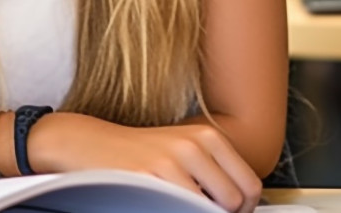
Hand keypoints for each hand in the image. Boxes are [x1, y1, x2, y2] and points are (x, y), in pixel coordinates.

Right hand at [28, 113, 260, 212]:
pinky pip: (183, 210)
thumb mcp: (182, 151)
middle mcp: (195, 144)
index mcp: (208, 136)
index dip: (243, 210)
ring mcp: (173, 160)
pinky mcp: (151, 177)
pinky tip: (163, 209)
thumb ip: (212, 172)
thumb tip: (241, 204)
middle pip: (237, 201)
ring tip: (179, 210)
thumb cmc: (137, 154)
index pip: (251, 185)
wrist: (89, 144)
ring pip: (213, 209)